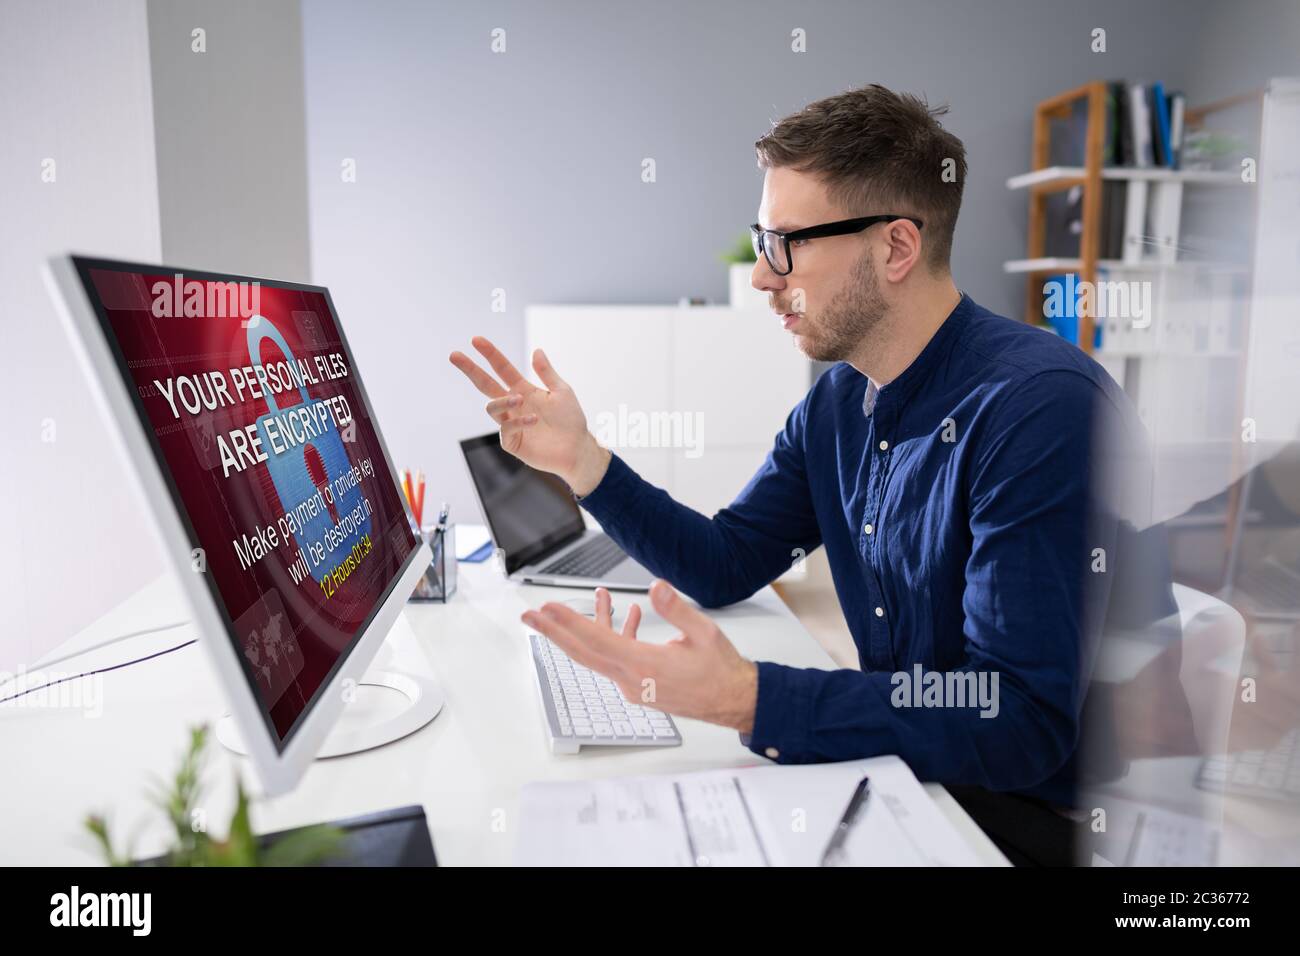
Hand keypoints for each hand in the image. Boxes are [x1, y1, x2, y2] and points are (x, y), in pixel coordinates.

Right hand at [449, 336, 609, 494]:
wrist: (577, 448)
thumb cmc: (570, 420)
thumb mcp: (562, 391)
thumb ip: (547, 373)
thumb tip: (536, 350)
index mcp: (523, 389)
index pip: (502, 369)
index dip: (490, 354)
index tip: (476, 340)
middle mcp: (513, 405)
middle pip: (485, 384)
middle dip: (470, 369)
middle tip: (455, 355)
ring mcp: (510, 423)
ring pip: (492, 408)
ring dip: (503, 400)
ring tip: (519, 398)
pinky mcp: (512, 442)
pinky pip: (505, 430)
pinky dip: (518, 422)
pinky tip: (534, 420)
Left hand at [522, 581, 758, 732]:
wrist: (732, 700)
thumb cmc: (720, 671)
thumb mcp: (703, 632)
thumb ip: (676, 609)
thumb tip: (655, 587)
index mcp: (644, 666)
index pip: (596, 641)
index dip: (568, 623)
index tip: (547, 608)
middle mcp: (631, 679)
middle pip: (583, 653)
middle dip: (553, 633)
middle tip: (530, 616)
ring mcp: (633, 685)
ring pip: (599, 654)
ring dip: (586, 628)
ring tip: (585, 602)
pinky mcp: (639, 685)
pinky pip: (617, 658)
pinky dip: (615, 636)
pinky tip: (628, 616)